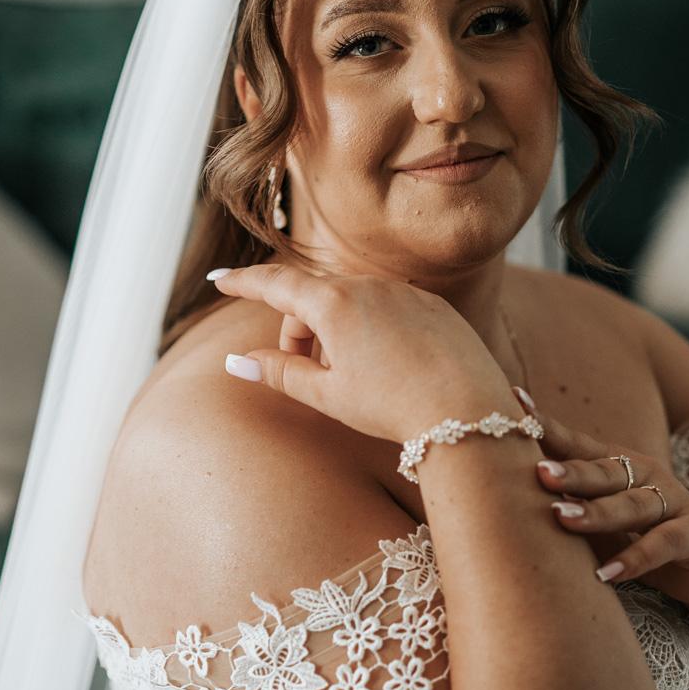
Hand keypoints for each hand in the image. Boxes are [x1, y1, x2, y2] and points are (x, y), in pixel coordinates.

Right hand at [207, 261, 519, 444]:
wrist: (468, 410)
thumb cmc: (393, 406)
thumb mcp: (328, 395)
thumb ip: (279, 373)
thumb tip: (237, 362)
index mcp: (333, 303)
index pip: (275, 284)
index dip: (244, 282)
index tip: (220, 279)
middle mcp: (368, 285)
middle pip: (313, 298)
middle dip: (300, 331)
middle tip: (310, 373)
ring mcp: (404, 290)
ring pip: (351, 301)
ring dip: (337, 331)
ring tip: (354, 376)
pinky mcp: (433, 303)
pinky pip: (387, 307)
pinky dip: (372, 329)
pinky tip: (390, 368)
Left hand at [515, 386, 688, 610]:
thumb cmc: (643, 537)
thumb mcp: (603, 520)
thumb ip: (567, 506)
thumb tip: (500, 499)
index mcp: (618, 465)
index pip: (576, 442)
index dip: (546, 424)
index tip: (513, 402)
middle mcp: (645, 475)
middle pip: (602, 472)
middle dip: (570, 472)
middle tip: (539, 473)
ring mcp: (673, 502)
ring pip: (630, 505)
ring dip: (596, 513)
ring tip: (562, 519)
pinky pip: (662, 545)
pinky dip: (635, 559)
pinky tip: (606, 574)